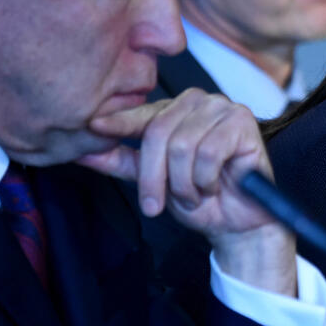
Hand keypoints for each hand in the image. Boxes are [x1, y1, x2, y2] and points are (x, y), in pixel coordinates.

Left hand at [78, 88, 296, 294]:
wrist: (237, 224)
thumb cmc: (199, 198)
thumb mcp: (153, 180)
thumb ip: (121, 162)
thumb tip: (81, 151)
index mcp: (177, 110)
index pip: (143, 114)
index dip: (120, 122)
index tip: (94, 127)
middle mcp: (200, 102)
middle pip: (159, 132)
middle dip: (154, 176)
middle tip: (157, 204)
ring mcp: (224, 108)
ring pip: (183, 145)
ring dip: (183, 183)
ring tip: (194, 194)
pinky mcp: (244, 122)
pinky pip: (210, 152)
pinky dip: (205, 179)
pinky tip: (214, 186)